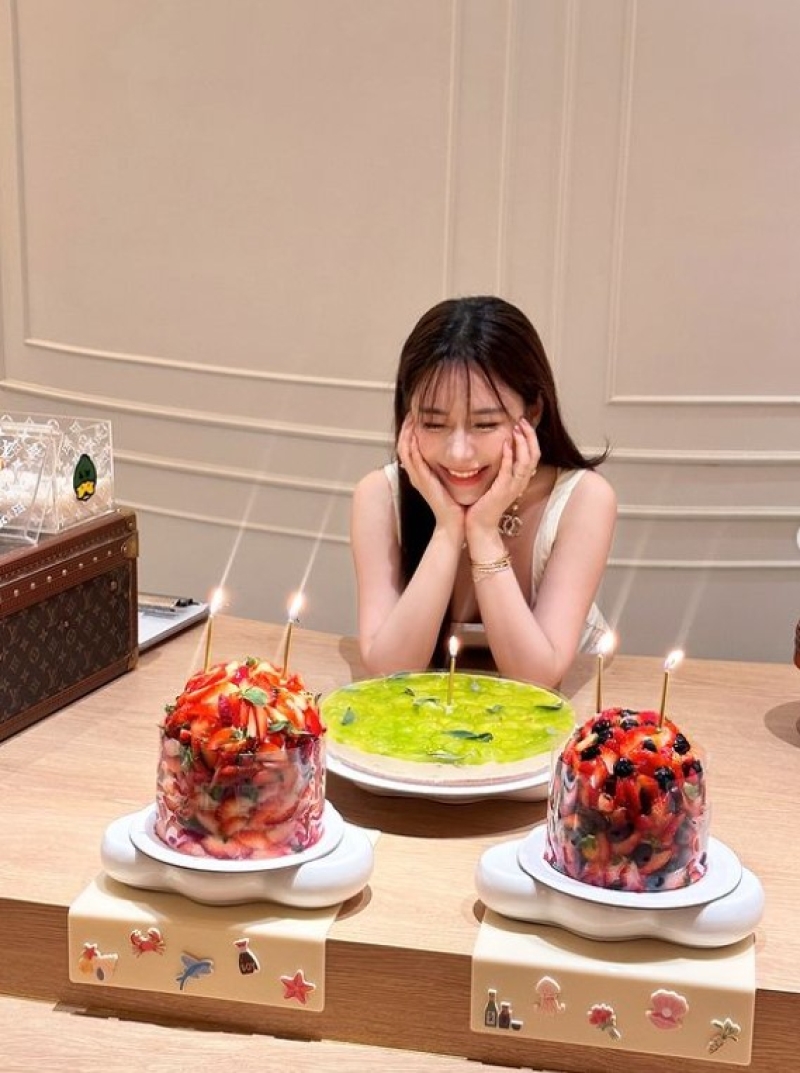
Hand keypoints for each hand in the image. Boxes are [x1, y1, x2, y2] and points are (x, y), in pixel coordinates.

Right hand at [397, 416, 465, 540]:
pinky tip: (416, 432)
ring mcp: (418, 478)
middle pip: (403, 445)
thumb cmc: (456, 504)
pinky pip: (413, 459)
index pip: (410, 447)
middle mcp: (416, 475)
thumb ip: (449, 467)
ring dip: (407, 432)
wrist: (455, 523)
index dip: (410, 430)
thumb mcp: (451, 480)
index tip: (417, 414)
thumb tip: (457, 453)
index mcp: (421, 474)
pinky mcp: (422, 481)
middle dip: (406, 427)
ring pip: (405, 449)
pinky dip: (412, 444)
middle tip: (411, 410)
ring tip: (412, 416)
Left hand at [465, 417, 540, 538]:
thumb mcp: (495, 482)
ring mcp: (512, 487)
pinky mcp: (502, 491)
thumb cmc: (483, 504)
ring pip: (526, 462)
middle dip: (529, 436)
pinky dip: (509, 457)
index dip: (530, 438)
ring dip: (522, 443)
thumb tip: (500, 450)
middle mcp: (520, 483)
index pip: (533, 455)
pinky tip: (505, 444)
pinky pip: (509, 471)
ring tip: (516, 428)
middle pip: (534, 455)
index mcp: (520, 480)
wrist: (479, 525)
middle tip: (521, 420)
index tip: (522, 424)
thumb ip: (501, 468)